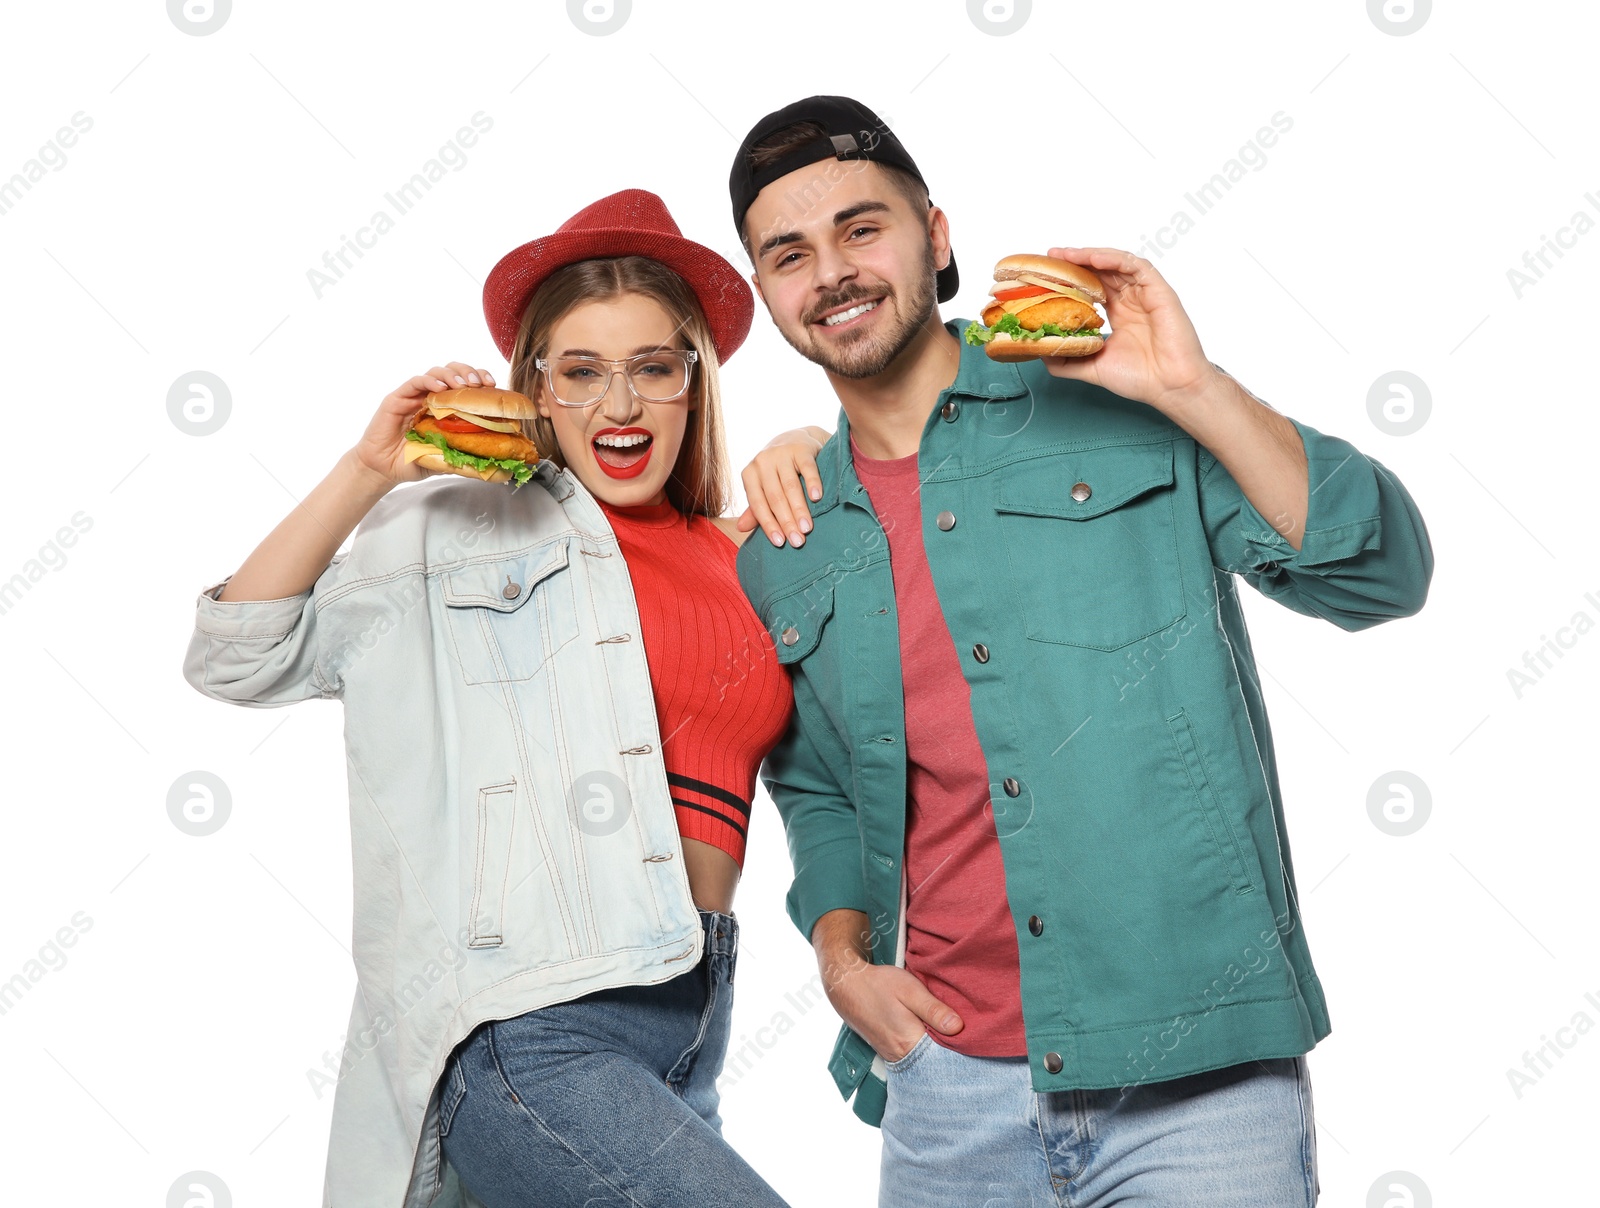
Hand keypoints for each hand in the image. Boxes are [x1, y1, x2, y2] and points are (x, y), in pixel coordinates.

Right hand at [352, 362, 496, 484]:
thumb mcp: (446, 462)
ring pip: (436, 373)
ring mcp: (414, 396)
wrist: (383, 469)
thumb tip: (499, 471)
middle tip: (480, 384)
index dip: (479, 379)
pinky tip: (441, 386)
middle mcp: (430, 398)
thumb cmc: (413, 462)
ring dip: (452, 375)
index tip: (492, 386)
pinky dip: (429, 381)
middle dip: (469, 372)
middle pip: (452, 372)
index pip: (464, 384)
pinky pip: (415, 382)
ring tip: (464, 385)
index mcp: (444, 408)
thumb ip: (467, 461)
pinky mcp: (397, 398)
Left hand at [736, 425, 829, 547]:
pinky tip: (817, 498)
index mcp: (750, 474)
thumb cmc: (778, 471)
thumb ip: (755, 508)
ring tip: (807, 528)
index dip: (768, 524)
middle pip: (774, 497)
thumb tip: (740, 528)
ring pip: (790, 486)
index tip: (779, 543)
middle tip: (797, 541)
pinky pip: (807, 468)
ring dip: (799, 509)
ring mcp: (781, 453)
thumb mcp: (764, 487)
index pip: (758, 503)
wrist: (796, 439)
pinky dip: (812, 483)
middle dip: (786, 521)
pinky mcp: (801, 448)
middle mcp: (762, 462)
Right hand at [820, 945, 962, 1062]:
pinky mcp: (891, 1052)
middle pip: (935, 1064)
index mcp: (909, 1042)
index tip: (978, 1043)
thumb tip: (959, 1028)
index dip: (962, 1051)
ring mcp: (895, 1056)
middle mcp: (902, 1056)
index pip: (944, 1058)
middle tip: (973, 1043)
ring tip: (957, 1041)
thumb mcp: (910, 990)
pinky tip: (936, 1041)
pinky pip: (915, 1059)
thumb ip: (933, 1010)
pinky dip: (927, 1052)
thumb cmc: (879, 984)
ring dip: (940, 1054)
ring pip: (925, 1063)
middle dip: (953, 1056)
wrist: (847, 986)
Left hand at [1039, 247, 1220, 412]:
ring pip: (1116, 263)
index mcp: (1118, 313)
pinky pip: (1136, 266)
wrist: (1169, 387)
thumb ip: (1067, 360)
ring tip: (1067, 254)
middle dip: (1075, 262)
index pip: (1092, 286)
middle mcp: (1131, 300)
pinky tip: (1094, 258)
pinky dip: (1114, 259)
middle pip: (1101, 270)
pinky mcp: (1159, 291)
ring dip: (1090, 256)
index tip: (1047, 274)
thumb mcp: (1092, 368)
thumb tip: (1040, 353)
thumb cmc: (1140, 379)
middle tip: (1051, 256)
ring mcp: (1145, 294)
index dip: (1071, 278)